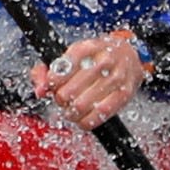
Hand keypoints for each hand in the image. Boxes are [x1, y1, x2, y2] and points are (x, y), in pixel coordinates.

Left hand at [33, 28, 152, 129]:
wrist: (129, 54)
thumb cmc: (94, 57)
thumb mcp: (70, 55)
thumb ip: (46, 70)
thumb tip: (40, 90)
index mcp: (85, 48)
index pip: (60, 70)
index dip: (52, 83)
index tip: (54, 86)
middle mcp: (102, 61)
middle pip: (68, 92)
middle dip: (61, 99)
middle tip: (63, 99)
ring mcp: (115, 77)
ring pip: (82, 105)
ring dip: (71, 113)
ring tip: (71, 110)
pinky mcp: (124, 93)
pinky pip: (101, 114)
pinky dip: (87, 121)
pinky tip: (83, 119)